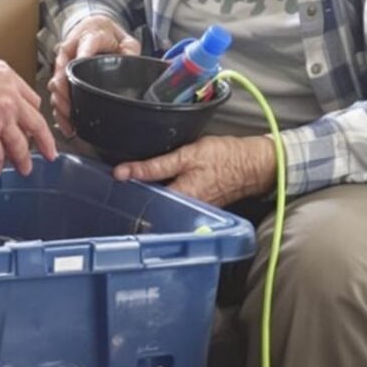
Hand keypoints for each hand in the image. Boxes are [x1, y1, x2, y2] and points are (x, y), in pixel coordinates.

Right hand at [47, 16, 140, 138]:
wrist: (94, 27)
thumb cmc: (108, 35)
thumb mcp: (126, 40)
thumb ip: (130, 52)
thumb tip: (133, 67)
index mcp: (90, 36)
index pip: (84, 46)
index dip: (81, 60)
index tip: (79, 76)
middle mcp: (72, 48)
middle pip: (62, 70)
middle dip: (65, 92)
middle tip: (73, 109)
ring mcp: (62, 60)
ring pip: (55, 83)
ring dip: (60, 103)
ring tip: (70, 120)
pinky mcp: (58, 71)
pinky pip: (55, 91)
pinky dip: (58, 108)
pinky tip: (66, 121)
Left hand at [115, 134, 276, 205]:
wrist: (253, 164)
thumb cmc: (225, 158)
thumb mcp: (186, 155)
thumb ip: (154, 166)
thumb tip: (123, 173)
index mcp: (179, 198)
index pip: (143, 204)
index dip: (126, 196)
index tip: (113, 185)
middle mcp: (184, 210)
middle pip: (151, 208)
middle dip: (135, 198)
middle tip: (119, 184)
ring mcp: (191, 209)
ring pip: (163, 205)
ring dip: (149, 195)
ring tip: (135, 183)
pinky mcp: (197, 204)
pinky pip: (175, 202)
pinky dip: (165, 194)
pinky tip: (160, 184)